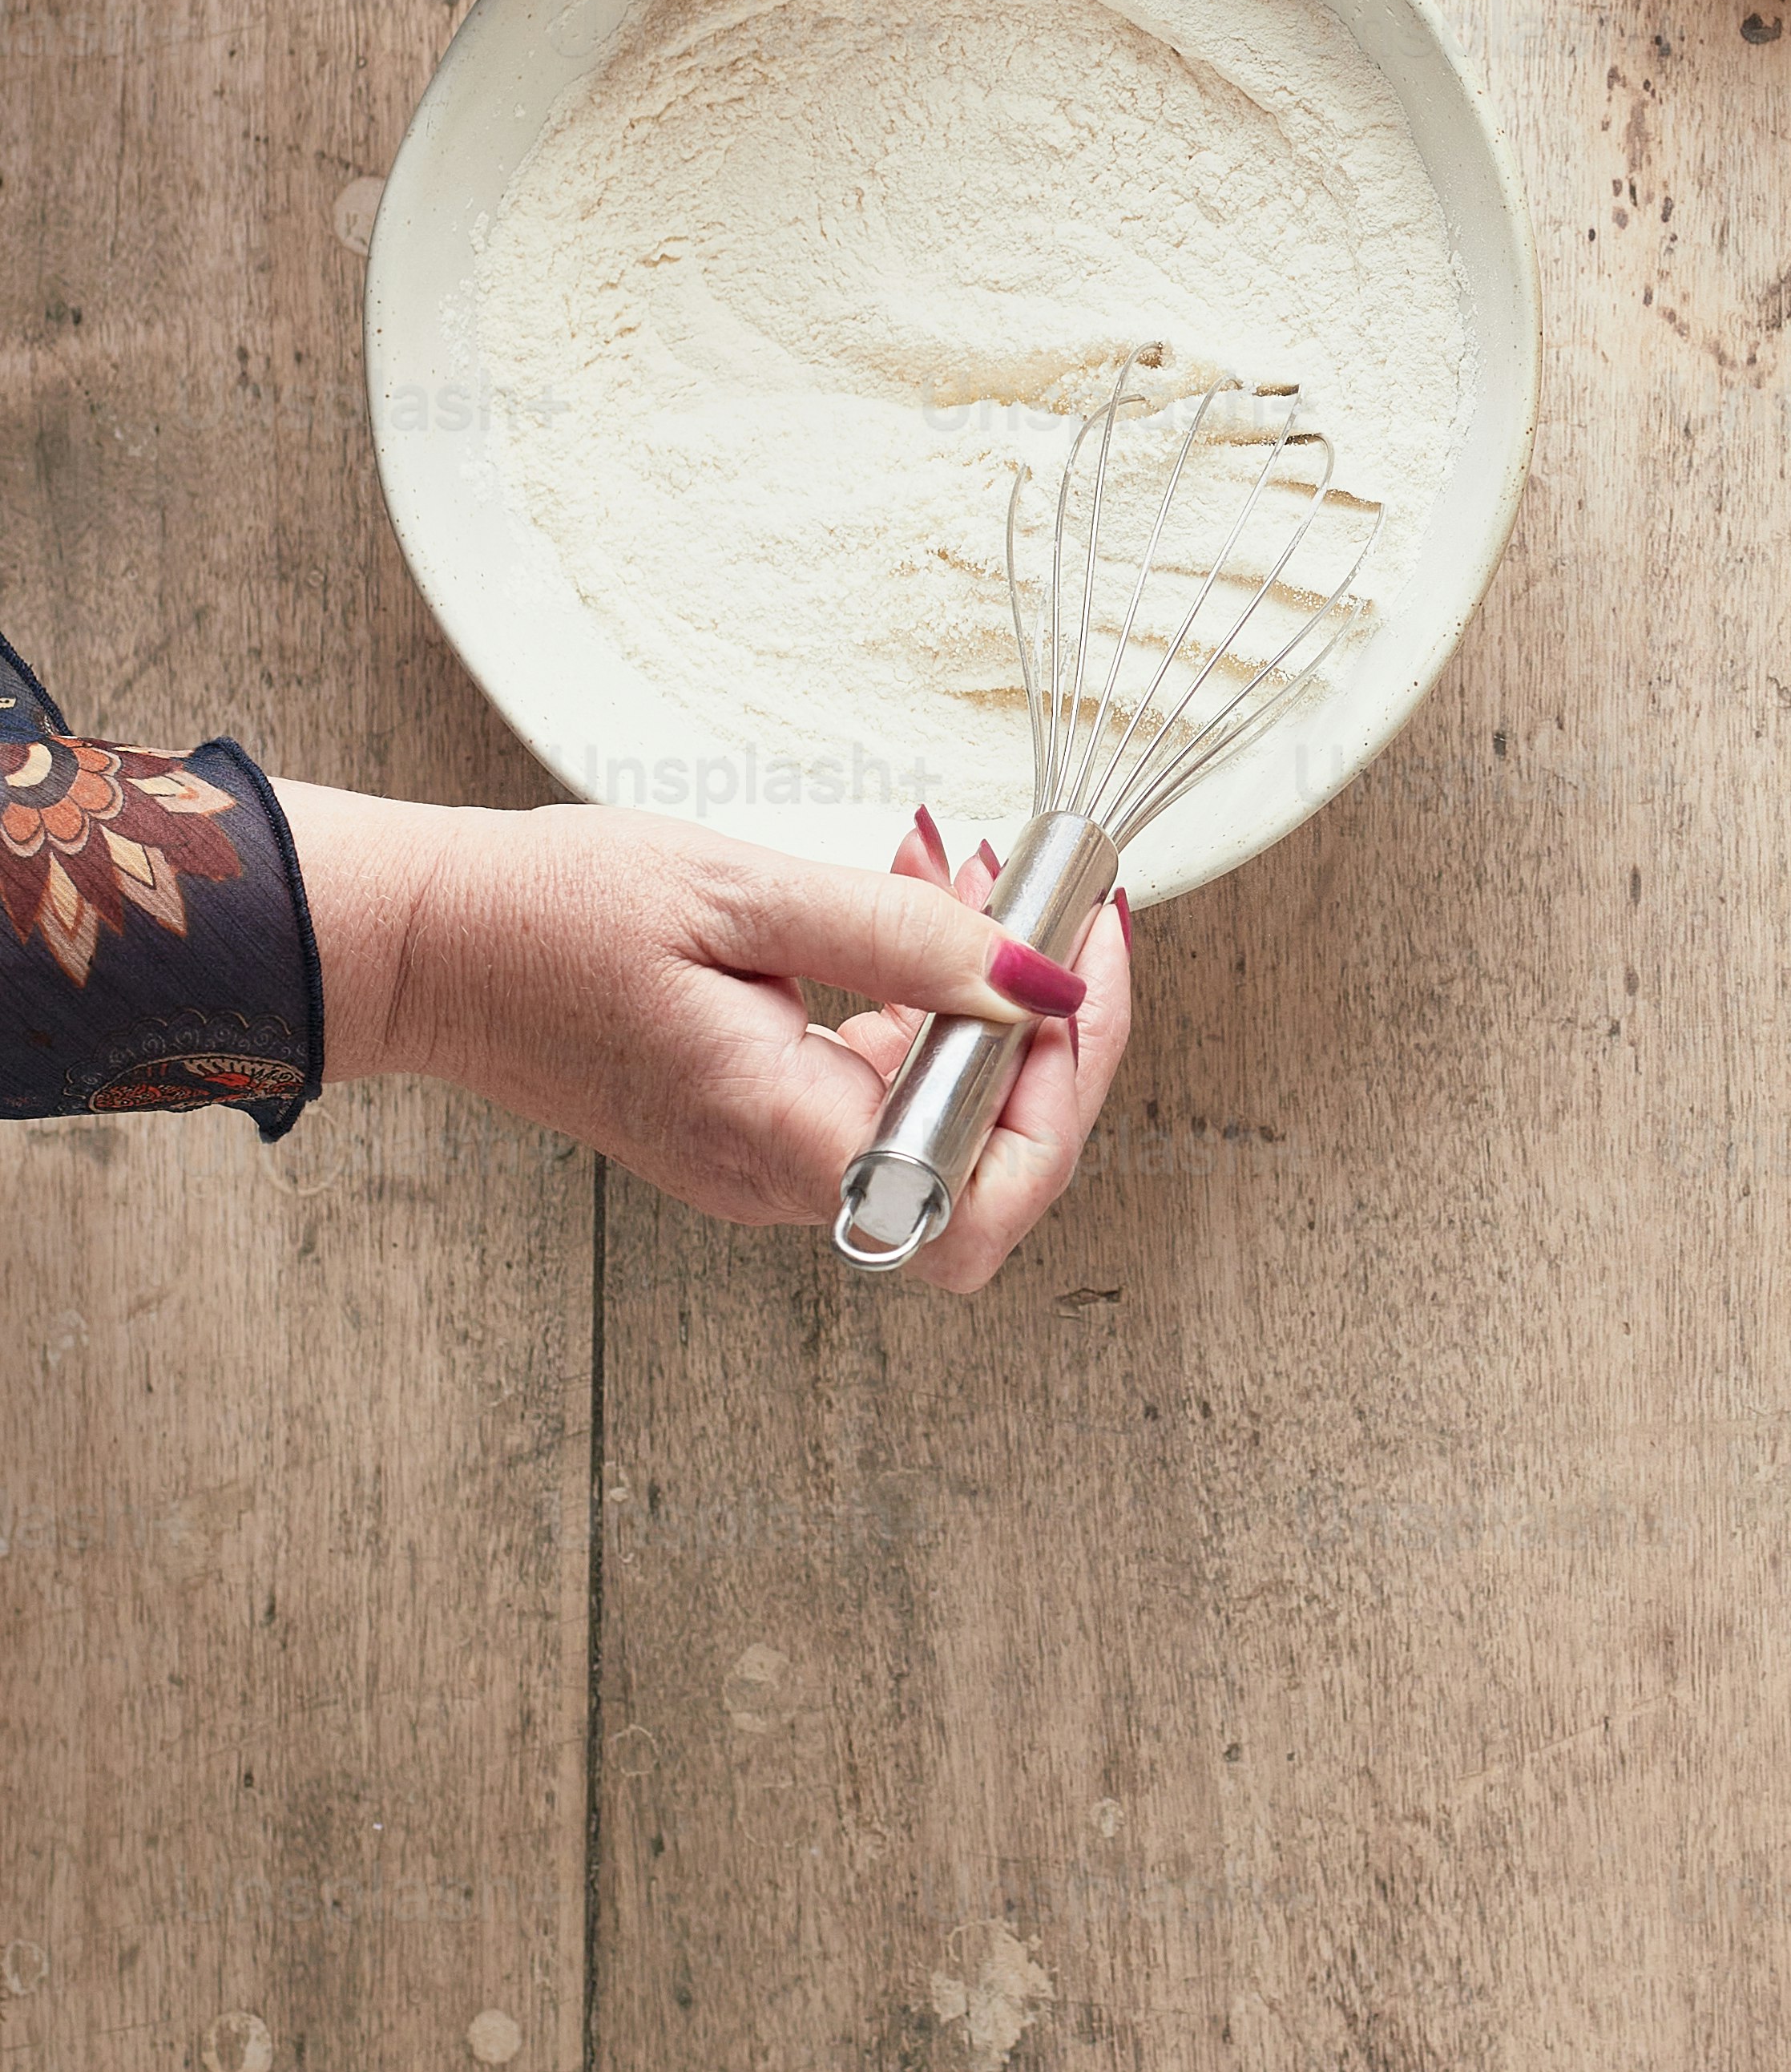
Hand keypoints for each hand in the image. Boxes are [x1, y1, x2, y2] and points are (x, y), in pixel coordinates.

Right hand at [279, 784, 1133, 1291]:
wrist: (426, 947)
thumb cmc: (548, 916)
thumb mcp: (741, 895)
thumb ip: (904, 942)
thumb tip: (1041, 980)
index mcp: (783, 1137)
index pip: (988, 1199)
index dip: (1069, 1089)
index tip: (1083, 963)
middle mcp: (783, 1178)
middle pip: (987, 1159)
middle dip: (1045, 1027)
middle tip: (1053, 902)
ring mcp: (767, 1159)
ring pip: (937, 1112)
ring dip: (985, 997)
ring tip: (966, 872)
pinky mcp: (753, 1123)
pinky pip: (876, 1082)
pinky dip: (917, 998)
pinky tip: (905, 898)